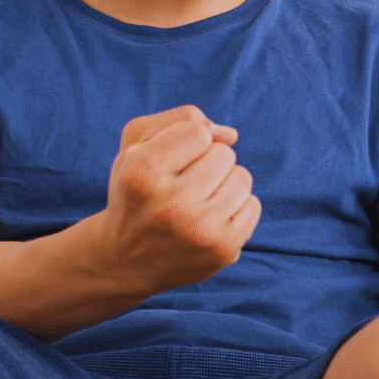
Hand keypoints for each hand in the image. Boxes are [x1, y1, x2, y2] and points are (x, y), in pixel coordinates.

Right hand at [93, 105, 259, 293]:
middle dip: (207, 162)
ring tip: (197, 201)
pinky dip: (236, 208)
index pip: (198, 132)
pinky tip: (209, 220)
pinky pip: (253, 205)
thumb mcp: (136, 144)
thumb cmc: (135, 190)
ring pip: (242, 178)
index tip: (170, 161)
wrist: (125, 259)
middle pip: (224, 153)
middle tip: (182, 185)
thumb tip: (230, 135)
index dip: (187, 140)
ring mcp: (199, 231)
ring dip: (224, 184)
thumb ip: (180, 119)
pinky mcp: (223, 250)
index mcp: (141, 173)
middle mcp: (170, 205)